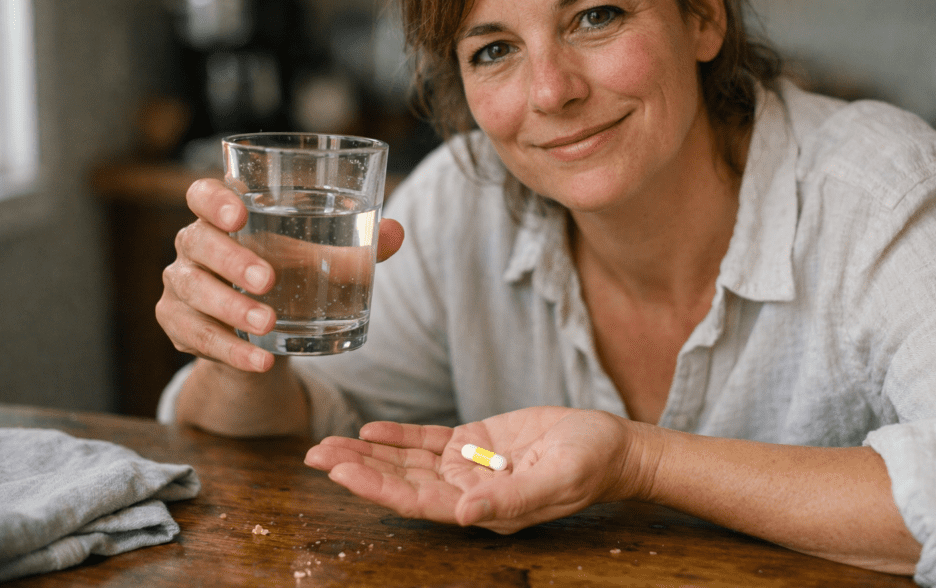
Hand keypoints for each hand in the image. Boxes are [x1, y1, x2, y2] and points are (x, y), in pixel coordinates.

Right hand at [156, 178, 403, 371]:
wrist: (262, 335)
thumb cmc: (290, 276)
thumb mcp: (320, 262)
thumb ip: (356, 248)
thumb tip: (395, 232)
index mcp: (225, 218)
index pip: (202, 195)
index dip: (215, 200)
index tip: (241, 214)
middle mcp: (194, 246)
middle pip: (197, 243)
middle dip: (231, 260)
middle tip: (268, 279)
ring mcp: (181, 286)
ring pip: (193, 292)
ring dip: (231, 308)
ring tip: (267, 323)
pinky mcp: (178, 326)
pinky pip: (196, 337)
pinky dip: (230, 351)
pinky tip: (260, 361)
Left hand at [304, 406, 649, 533]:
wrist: (611, 446)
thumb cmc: (589, 466)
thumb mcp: (554, 480)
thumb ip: (509, 500)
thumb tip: (463, 515)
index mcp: (482, 509)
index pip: (418, 502)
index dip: (378, 488)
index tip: (340, 474)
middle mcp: (467, 491)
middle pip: (401, 481)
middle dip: (358, 470)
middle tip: (315, 455)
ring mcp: (469, 465)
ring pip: (408, 460)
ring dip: (368, 452)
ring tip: (327, 444)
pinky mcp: (476, 440)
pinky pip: (429, 439)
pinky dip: (399, 435)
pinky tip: (371, 429)